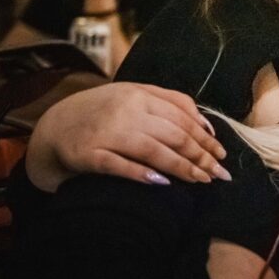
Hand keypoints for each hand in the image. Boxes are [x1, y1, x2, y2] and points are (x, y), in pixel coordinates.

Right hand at [26, 82, 228, 192]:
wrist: (56, 126)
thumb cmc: (105, 112)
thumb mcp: (136, 96)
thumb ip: (173, 103)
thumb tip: (207, 125)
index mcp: (139, 95)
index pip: (182, 117)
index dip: (205, 138)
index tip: (222, 155)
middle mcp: (125, 111)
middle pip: (173, 134)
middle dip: (200, 156)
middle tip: (219, 173)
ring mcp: (106, 133)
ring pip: (153, 151)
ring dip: (182, 168)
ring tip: (201, 180)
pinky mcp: (87, 155)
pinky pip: (119, 166)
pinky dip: (143, 175)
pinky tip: (164, 183)